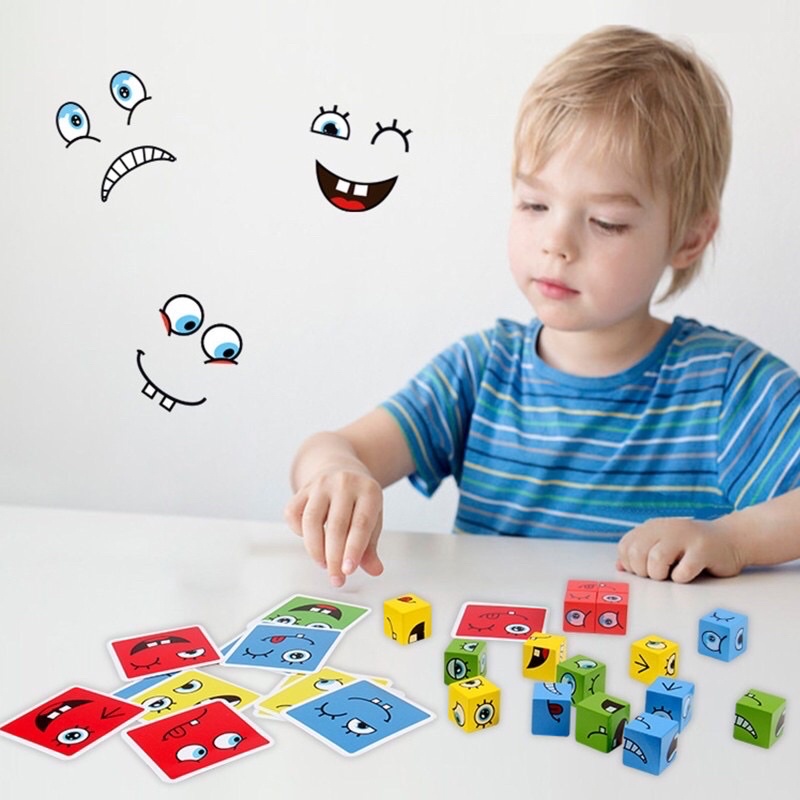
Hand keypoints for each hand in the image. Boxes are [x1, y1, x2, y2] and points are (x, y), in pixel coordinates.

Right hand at [284, 468, 383, 587]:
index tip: (348, 570)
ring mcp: (321, 484)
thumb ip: (371, 545)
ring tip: (323, 564)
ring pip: (311, 520)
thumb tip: (374, 570)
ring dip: (315, 549)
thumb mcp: (373, 517)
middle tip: (336, 578)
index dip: (354, 549)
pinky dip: (298, 531)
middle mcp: (344, 483)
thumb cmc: (358, 499)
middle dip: (334, 558)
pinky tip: (312, 540)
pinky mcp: (303, 489)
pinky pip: (293, 513)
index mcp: (368, 490)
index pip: (361, 524)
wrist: (340, 467)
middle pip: (336, 525)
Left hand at [616, 517, 745, 582]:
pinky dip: (682, 579)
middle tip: (658, 575)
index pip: (625, 547)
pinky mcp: (703, 550)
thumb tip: (619, 567)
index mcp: (652, 527)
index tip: (644, 570)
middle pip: (637, 553)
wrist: (731, 539)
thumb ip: (641, 554)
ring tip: (671, 575)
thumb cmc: (692, 549)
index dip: (630, 564)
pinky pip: (682, 572)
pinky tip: (689, 573)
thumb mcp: (663, 546)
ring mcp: (684, 536)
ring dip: (660, 575)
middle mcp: (665, 527)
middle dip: (643, 572)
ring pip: (656, 560)